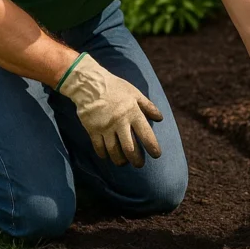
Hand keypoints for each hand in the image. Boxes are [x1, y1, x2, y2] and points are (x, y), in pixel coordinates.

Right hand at [57, 52, 162, 167]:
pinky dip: (104, 154)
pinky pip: (99, 147)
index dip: (152, 147)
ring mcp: (105, 128)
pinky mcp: (93, 130)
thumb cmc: (115, 87)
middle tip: (139, 164)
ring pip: (114, 151)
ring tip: (124, 163)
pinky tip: (107, 156)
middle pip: (130, 149)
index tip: (156, 155)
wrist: (90, 84)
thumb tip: (160, 118)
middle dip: (136, 160)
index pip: (146, 135)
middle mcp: (120, 123)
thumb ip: (148, 106)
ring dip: (120, 160)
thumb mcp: (134, 93)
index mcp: (133, 113)